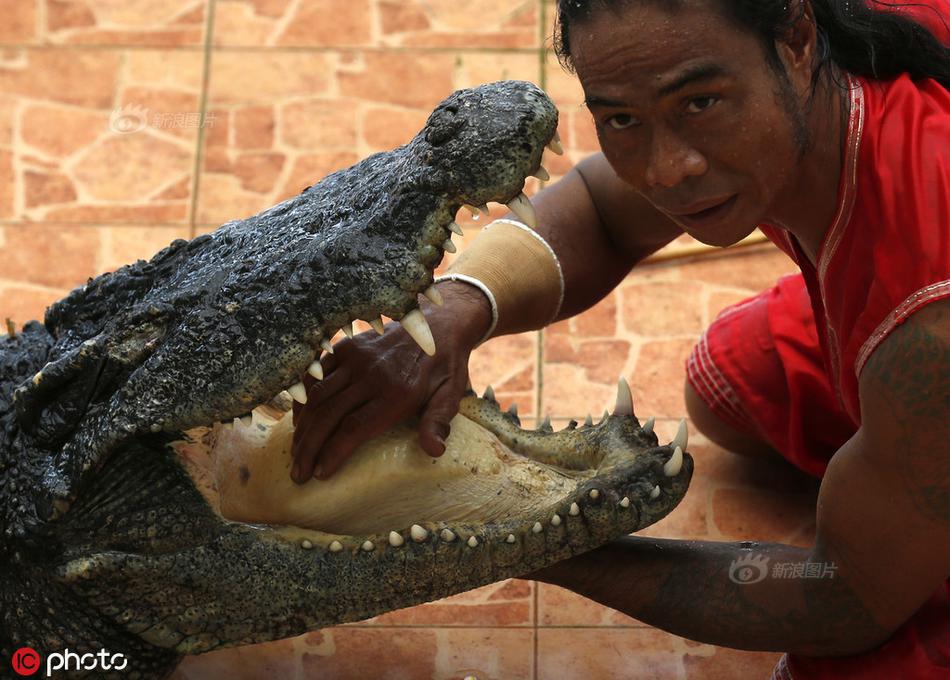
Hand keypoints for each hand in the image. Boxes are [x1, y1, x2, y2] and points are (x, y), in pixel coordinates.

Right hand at [290, 281, 492, 482]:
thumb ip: (438, 422)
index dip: (333, 453)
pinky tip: (299, 420)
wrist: (439, 324)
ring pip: (318, 397)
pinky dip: (304, 397)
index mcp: (397, 392)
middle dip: (309, 448)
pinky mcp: (347, 346)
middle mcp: (372, 375)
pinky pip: (317, 374)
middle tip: (298, 474)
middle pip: (329, 416)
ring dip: (302, 427)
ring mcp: (357, 358)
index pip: (354, 428)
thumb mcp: (450, 396)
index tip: (320, 475)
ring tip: (295, 453)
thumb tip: (434, 451)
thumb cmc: (444, 368)